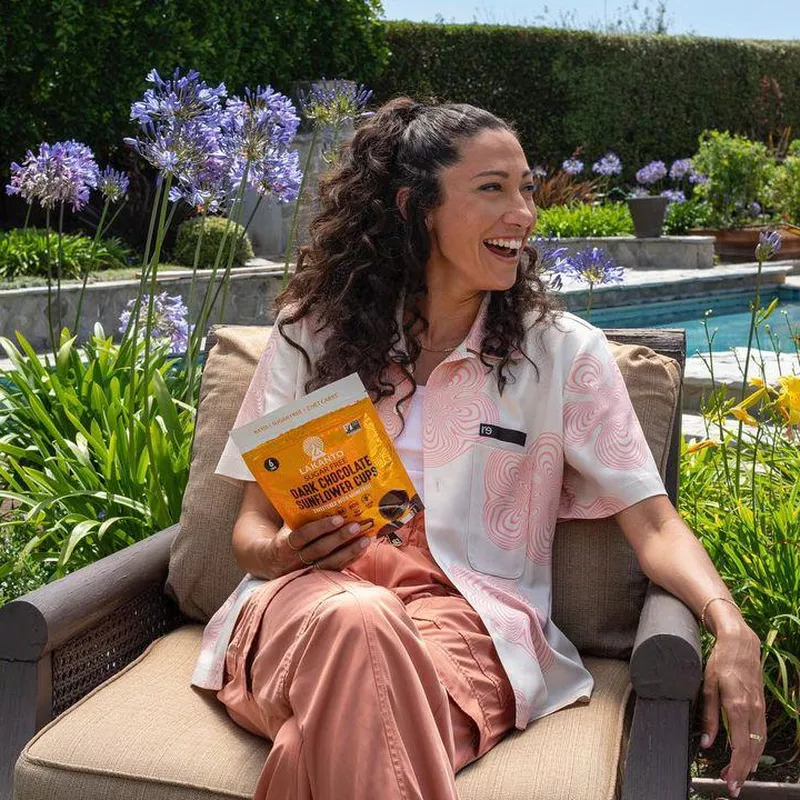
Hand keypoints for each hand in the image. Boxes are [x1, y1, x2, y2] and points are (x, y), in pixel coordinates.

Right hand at [262, 515, 369, 578]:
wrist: (272, 563)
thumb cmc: (284, 536)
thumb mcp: (286, 525)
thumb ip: (298, 513)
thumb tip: (316, 490)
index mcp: (284, 545)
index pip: (303, 535)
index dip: (320, 528)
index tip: (338, 518)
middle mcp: (296, 560)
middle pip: (320, 550)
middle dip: (339, 538)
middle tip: (356, 526)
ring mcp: (307, 570)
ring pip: (330, 563)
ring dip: (349, 551)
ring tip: (365, 539)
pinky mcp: (318, 577)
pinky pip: (336, 570)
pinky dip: (351, 559)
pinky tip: (362, 548)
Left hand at [701, 623, 765, 797]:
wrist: (740, 643)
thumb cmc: (720, 661)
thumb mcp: (707, 685)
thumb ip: (708, 716)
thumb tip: (707, 743)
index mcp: (737, 706)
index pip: (740, 747)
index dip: (736, 768)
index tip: (729, 782)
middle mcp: (752, 711)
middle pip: (751, 750)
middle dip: (742, 771)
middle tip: (731, 786)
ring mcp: (759, 708)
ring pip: (759, 744)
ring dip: (749, 762)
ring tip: (737, 775)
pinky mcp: (760, 705)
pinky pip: (760, 733)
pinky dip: (755, 748)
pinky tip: (749, 756)